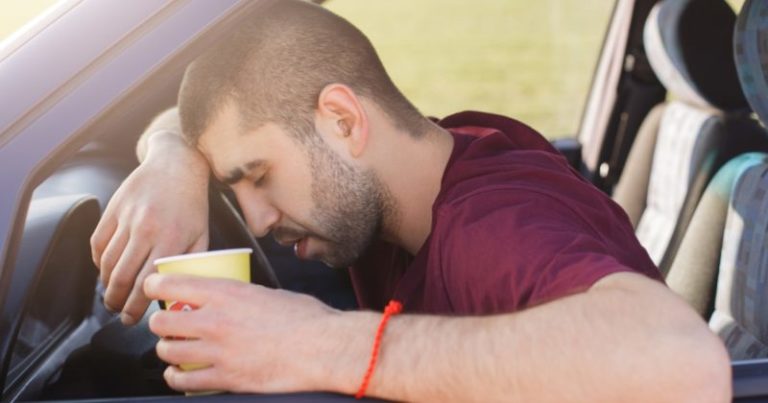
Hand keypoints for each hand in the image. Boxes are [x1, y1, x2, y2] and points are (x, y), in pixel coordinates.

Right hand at [91, 132, 209, 324]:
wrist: (176, 164)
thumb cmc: (192, 203)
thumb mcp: (202, 234)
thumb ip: (192, 263)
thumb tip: (181, 292)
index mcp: (171, 239)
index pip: (147, 283)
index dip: (136, 307)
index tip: (132, 319)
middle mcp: (146, 230)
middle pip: (122, 277)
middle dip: (117, 302)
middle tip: (119, 312)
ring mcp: (127, 218)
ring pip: (107, 262)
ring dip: (106, 285)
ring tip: (112, 295)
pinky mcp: (113, 209)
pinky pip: (98, 242)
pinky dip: (98, 261)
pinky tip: (106, 270)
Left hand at [144, 274, 353, 393]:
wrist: (322, 347)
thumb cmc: (305, 318)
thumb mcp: (267, 293)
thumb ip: (241, 296)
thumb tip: (229, 300)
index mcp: (225, 292)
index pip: (169, 284)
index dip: (153, 285)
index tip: (154, 289)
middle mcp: (214, 320)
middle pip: (161, 321)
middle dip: (159, 322)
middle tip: (167, 323)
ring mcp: (217, 351)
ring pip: (167, 352)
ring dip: (166, 350)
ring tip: (173, 349)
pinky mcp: (225, 378)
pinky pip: (185, 380)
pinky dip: (177, 378)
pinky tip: (179, 375)